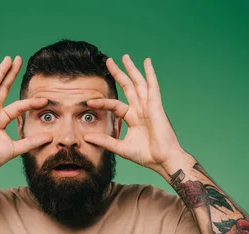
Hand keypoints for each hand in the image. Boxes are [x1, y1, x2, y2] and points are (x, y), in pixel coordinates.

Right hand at [0, 56, 51, 175]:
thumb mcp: (16, 148)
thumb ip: (32, 142)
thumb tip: (50, 137)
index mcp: (0, 120)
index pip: (18, 106)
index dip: (31, 102)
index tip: (45, 99)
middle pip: (3, 89)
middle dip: (10, 75)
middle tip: (19, 60)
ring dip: (0, 72)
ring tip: (8, 59)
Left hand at [84, 55, 187, 172]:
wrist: (162, 160)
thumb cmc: (146, 156)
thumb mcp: (120, 148)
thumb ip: (105, 141)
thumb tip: (86, 137)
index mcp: (133, 118)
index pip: (114, 105)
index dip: (102, 102)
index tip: (89, 101)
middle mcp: (140, 110)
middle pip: (128, 87)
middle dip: (119, 74)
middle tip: (108, 61)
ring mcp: (149, 106)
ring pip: (138, 83)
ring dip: (132, 70)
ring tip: (124, 57)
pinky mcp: (156, 106)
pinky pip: (152, 86)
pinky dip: (150, 73)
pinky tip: (147, 62)